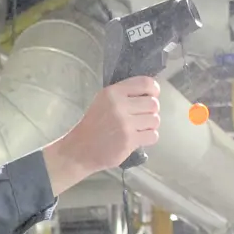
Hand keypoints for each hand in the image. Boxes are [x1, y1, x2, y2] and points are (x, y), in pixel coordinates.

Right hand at [42, 76, 161, 193]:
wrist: (78, 150)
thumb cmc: (92, 125)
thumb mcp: (102, 102)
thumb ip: (123, 95)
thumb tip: (151, 94)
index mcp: (112, 93)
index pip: (146, 84)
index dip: (154, 90)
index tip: (151, 97)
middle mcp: (119, 106)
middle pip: (153, 104)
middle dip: (150, 112)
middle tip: (140, 118)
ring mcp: (125, 124)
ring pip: (155, 120)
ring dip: (149, 126)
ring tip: (137, 129)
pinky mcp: (129, 140)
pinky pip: (153, 136)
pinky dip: (148, 138)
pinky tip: (137, 139)